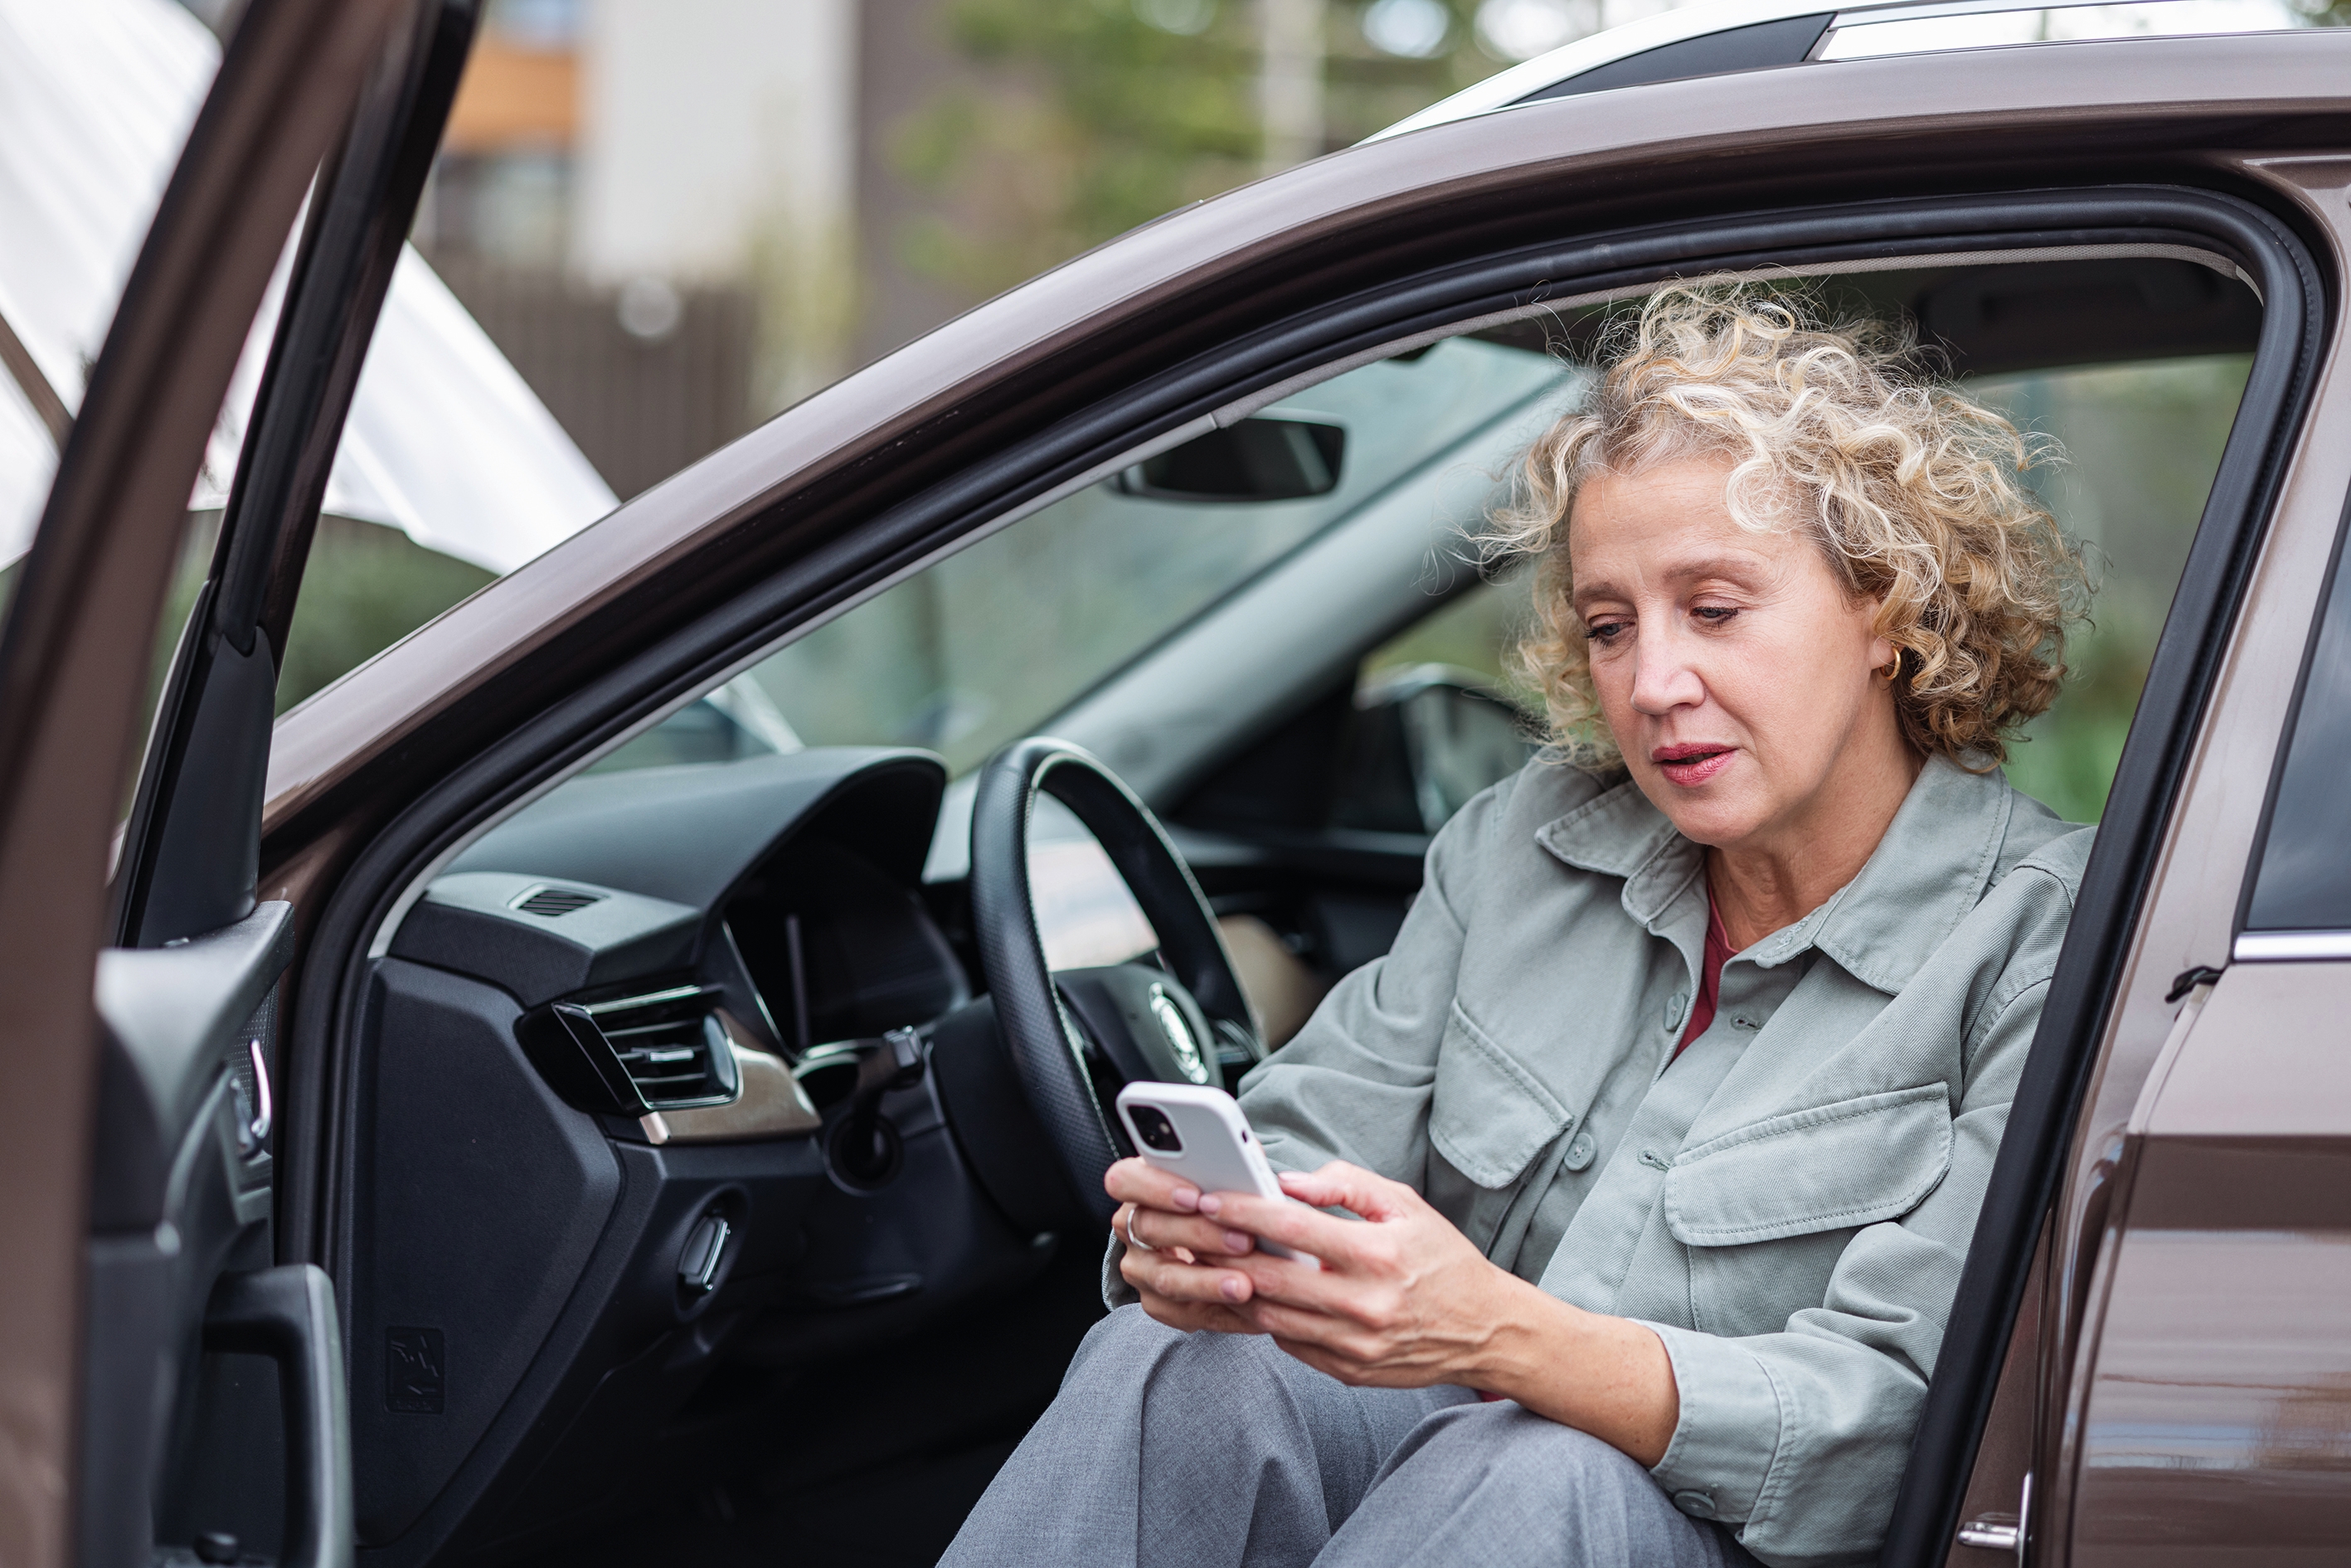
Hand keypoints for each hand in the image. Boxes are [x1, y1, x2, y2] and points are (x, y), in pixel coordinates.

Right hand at [1105, 1156, 1268, 1334]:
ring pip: (1166, 1279)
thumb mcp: (1225, 1174)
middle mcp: (1131, 1229)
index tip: (1195, 1197)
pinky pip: (1187, 1313)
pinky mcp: (1159, 1305)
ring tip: (1246, 1286)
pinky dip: (1223, 1311)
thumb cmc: (1223, 1199)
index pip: (1124, 1180)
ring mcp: (1141, 1270)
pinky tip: (1252, 1309)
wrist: (1221, 1243)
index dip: (1154, 1187)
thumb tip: (1248, 1164)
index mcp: (1138, 1188)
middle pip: (1150, 1229)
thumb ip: (1230, 1164)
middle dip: (1199, 1234)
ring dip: (1209, 1282)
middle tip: (1243, 1240)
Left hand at [1199, 1162, 1681, 1464]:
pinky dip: (1266, 1318)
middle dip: (1223, 1252)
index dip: (1242, 1212)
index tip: (1209, 1198)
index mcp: (1377, 1254)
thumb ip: (1346, 1185)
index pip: (1291, 1229)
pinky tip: (1255, 1295)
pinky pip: (1289, 1344)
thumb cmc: (1444, 1261)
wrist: (1487, 1331)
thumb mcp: (1405, 1205)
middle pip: (1268, 1277)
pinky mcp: (1348, 1371)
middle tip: (1194, 1232)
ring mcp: (1354, 1345)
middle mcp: (1363, 1304)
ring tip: (1214, 1262)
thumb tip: (1288, 1180)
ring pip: (1270, 1316)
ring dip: (1236, 1289)